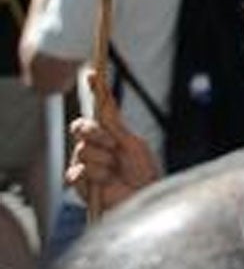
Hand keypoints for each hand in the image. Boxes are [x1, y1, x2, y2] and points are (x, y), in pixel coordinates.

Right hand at [65, 67, 161, 213]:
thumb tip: (105, 101)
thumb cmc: (143, 171)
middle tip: (113, 145)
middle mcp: (94, 144)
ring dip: (102, 162)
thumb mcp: (133, 144)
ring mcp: (85, 161)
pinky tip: (104, 181)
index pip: (99, 108)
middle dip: (96, 134)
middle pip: (80, 127)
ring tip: (115, 171)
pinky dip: (92, 176)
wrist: (143, 195)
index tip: (92, 73)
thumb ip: (115, 126)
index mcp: (111, 131)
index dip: (95, 89)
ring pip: (82, 151)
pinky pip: (74, 172)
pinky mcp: (79, 182)